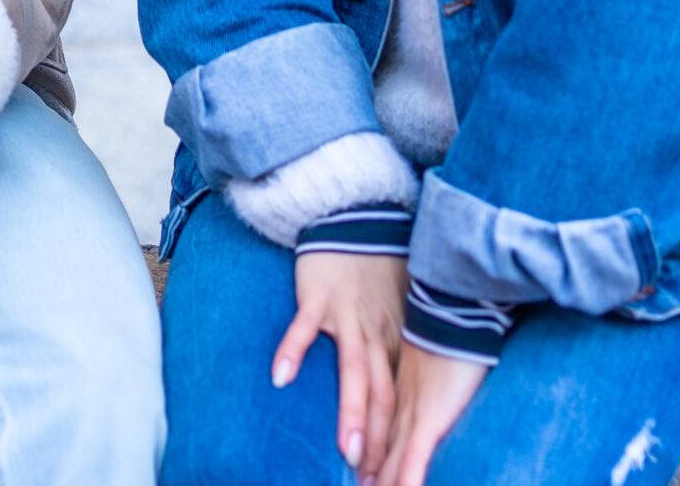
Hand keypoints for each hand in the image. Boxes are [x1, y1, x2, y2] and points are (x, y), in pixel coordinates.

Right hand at [271, 251, 405, 477]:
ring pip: (352, 370)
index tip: (390, 473)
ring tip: (348, 449)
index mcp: (395, 341)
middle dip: (379, 438)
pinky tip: (281, 378)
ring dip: (351, 411)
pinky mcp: (318, 297)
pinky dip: (293, 351)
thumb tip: (394, 394)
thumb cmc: (375, 270)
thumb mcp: (396, 313)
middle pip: (381, 393)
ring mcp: (346, 316)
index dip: (396, 438)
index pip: (398, 398)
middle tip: (372, 476)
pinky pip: (303, 328)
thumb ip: (393, 350)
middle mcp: (376, 334)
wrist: (357, 219)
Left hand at [377, 341, 488, 485]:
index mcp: (401, 386)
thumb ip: (425, 370)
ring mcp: (411, 411)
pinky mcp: (427, 417)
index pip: (386, 425)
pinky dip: (407, 479)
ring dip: (382, 479)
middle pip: (384, 445)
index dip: (375, 448)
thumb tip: (434, 376)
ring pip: (392, 456)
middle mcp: (402, 403)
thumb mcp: (430, 353)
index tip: (364, 467)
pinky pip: (414, 456)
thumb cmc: (448, 327)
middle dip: (372, 470)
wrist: (452, 310)